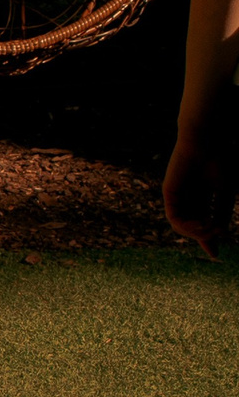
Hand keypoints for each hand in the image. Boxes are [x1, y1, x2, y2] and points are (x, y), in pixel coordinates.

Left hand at [166, 130, 235, 256]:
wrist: (208, 142)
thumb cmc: (221, 161)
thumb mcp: (227, 192)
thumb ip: (222, 212)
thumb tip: (219, 233)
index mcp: (203, 192)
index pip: (204, 219)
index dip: (208, 237)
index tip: (214, 254)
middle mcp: (189, 195)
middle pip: (192, 225)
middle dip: (203, 239)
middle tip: (213, 245)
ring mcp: (178, 195)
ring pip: (183, 225)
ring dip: (198, 233)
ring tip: (211, 230)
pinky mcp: (169, 193)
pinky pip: (175, 218)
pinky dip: (188, 227)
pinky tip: (201, 226)